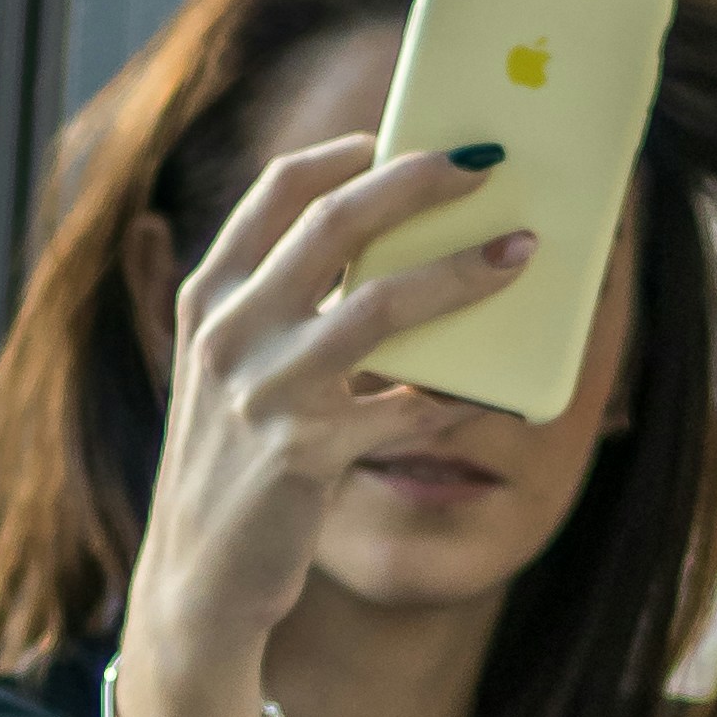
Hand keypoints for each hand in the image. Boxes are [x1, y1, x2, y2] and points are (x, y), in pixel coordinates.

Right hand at [114, 135, 534, 716]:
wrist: (197, 580)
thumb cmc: (234, 465)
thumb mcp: (235, 372)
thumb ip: (287, 310)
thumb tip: (389, 257)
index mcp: (210, 296)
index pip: (279, 190)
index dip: (349, 153)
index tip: (405, 136)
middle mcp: (229, 331)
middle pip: (337, 222)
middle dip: (420, 181)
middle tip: (484, 162)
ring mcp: (264, 391)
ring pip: (379, 304)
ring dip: (461, 273)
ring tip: (520, 255)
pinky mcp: (305, 454)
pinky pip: (404, 408)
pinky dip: (453, 396)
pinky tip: (490, 389)